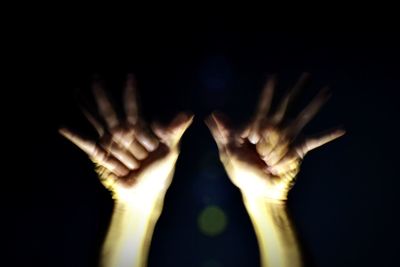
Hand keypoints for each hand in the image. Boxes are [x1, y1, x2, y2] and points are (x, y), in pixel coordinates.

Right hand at [60, 75, 192, 202]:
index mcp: (139, 131)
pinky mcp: (101, 156)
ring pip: (97, 121)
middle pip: (111, 110)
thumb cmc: (159, 173)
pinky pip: (86, 145)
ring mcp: (110, 143)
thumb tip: (189, 114)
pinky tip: (62, 127)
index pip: (134, 108)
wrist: (144, 194)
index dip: (131, 94)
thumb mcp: (170, 150)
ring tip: (75, 91)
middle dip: (103, 95)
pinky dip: (75, 137)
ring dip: (86, 107)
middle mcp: (123, 133)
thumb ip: (174, 131)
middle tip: (95, 76)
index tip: (129, 76)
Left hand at [206, 73, 344, 201]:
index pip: (262, 111)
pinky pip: (314, 142)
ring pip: (302, 118)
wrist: (259, 193)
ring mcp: (287, 140)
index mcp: (256, 129)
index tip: (261, 112)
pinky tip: (342, 129)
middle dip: (295, 90)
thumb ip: (223, 133)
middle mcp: (273, 131)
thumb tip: (212, 114)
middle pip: (286, 106)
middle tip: (307, 74)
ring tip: (327, 91)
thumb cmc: (242, 173)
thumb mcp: (229, 153)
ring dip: (315, 105)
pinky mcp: (298, 151)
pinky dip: (327, 136)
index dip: (262, 113)